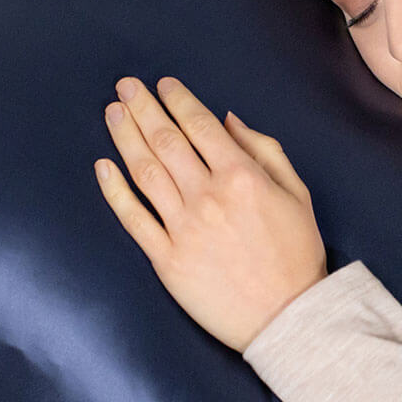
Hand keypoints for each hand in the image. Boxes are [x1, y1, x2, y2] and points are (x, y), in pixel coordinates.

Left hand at [95, 76, 327, 353]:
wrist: (287, 317)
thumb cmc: (297, 254)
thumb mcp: (297, 194)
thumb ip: (265, 151)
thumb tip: (228, 121)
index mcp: (242, 177)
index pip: (200, 126)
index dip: (178, 100)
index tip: (163, 84)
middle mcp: (208, 197)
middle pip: (165, 141)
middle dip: (144, 108)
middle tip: (126, 86)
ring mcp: (183, 228)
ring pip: (145, 172)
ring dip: (126, 137)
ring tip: (114, 111)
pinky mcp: (166, 259)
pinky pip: (132, 218)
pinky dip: (114, 190)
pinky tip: (103, 166)